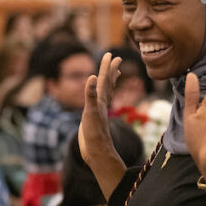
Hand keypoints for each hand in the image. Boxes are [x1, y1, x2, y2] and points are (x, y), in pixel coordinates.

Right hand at [79, 52, 121, 166]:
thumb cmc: (93, 133)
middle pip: (107, 83)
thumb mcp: (90, 112)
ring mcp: (99, 110)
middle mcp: (101, 103)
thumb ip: (90, 95)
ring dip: (110, 82)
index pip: (103, 79)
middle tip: (116, 58)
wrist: (96, 151)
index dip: (106, 67)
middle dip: (111, 71)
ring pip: (106, 92)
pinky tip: (101, 96)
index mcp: (100, 100)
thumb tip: (91, 77)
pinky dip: (102, 95)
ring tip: (116, 73)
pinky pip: (101, 102)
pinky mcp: (96, 117)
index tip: (110, 54)